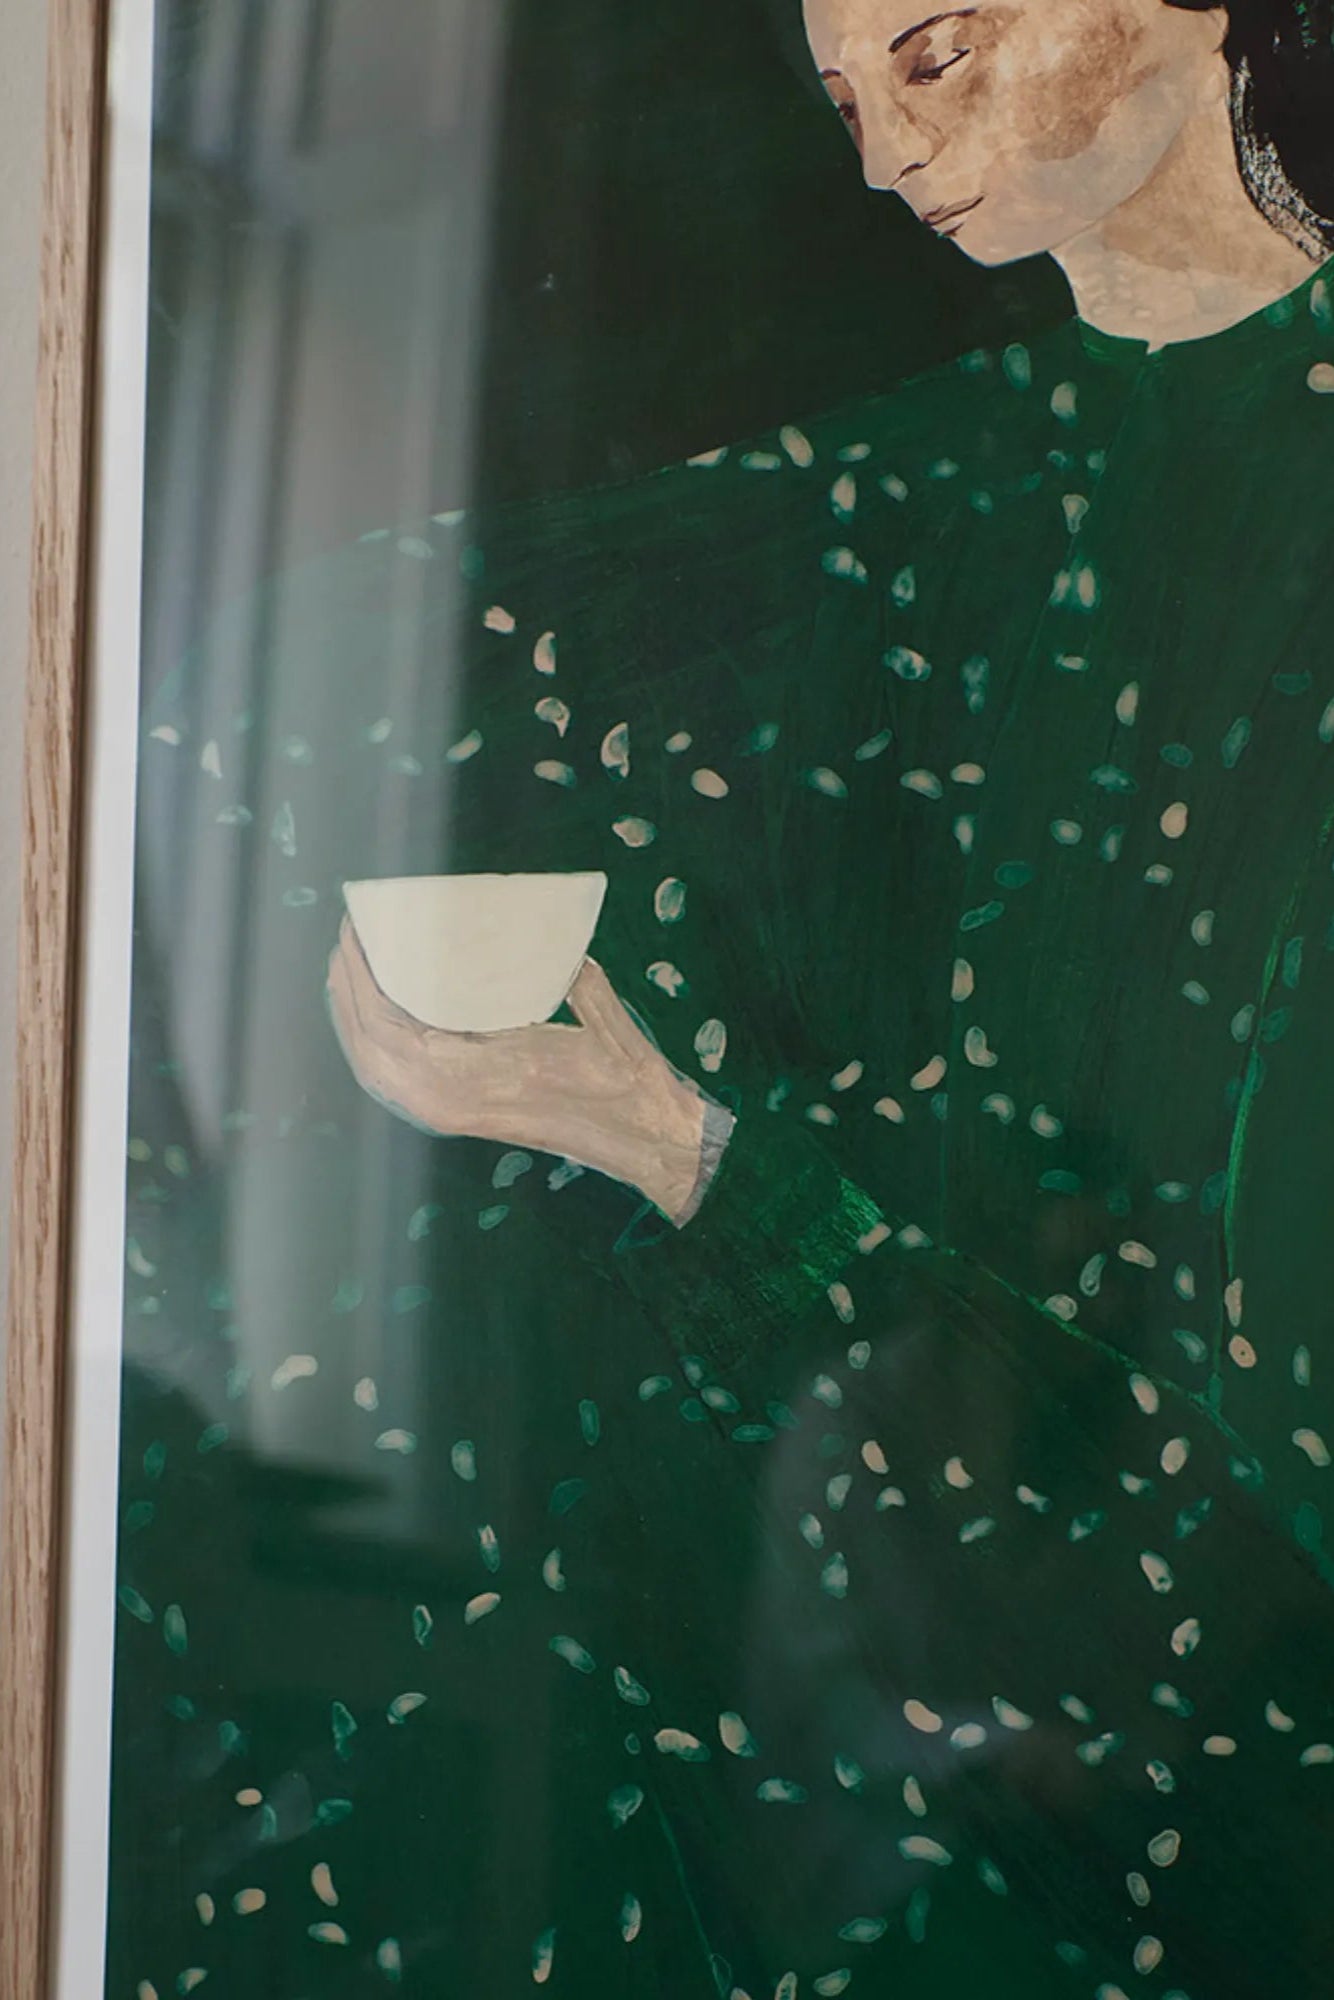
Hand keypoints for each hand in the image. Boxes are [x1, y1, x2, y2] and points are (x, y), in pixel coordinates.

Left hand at [326, 916, 716, 1224]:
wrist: (643, 1142)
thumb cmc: (627, 1086)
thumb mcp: (604, 1025)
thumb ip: (575, 985)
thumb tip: (550, 942)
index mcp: (470, 1082)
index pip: (388, 1026)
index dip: (362, 976)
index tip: (356, 928)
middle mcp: (447, 1102)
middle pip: (369, 1044)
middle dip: (349, 988)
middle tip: (350, 935)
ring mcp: (449, 1111)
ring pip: (377, 1065)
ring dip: (357, 1015)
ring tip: (354, 964)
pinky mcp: (459, 1111)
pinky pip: (399, 1076)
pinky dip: (379, 1040)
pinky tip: (385, 1010)